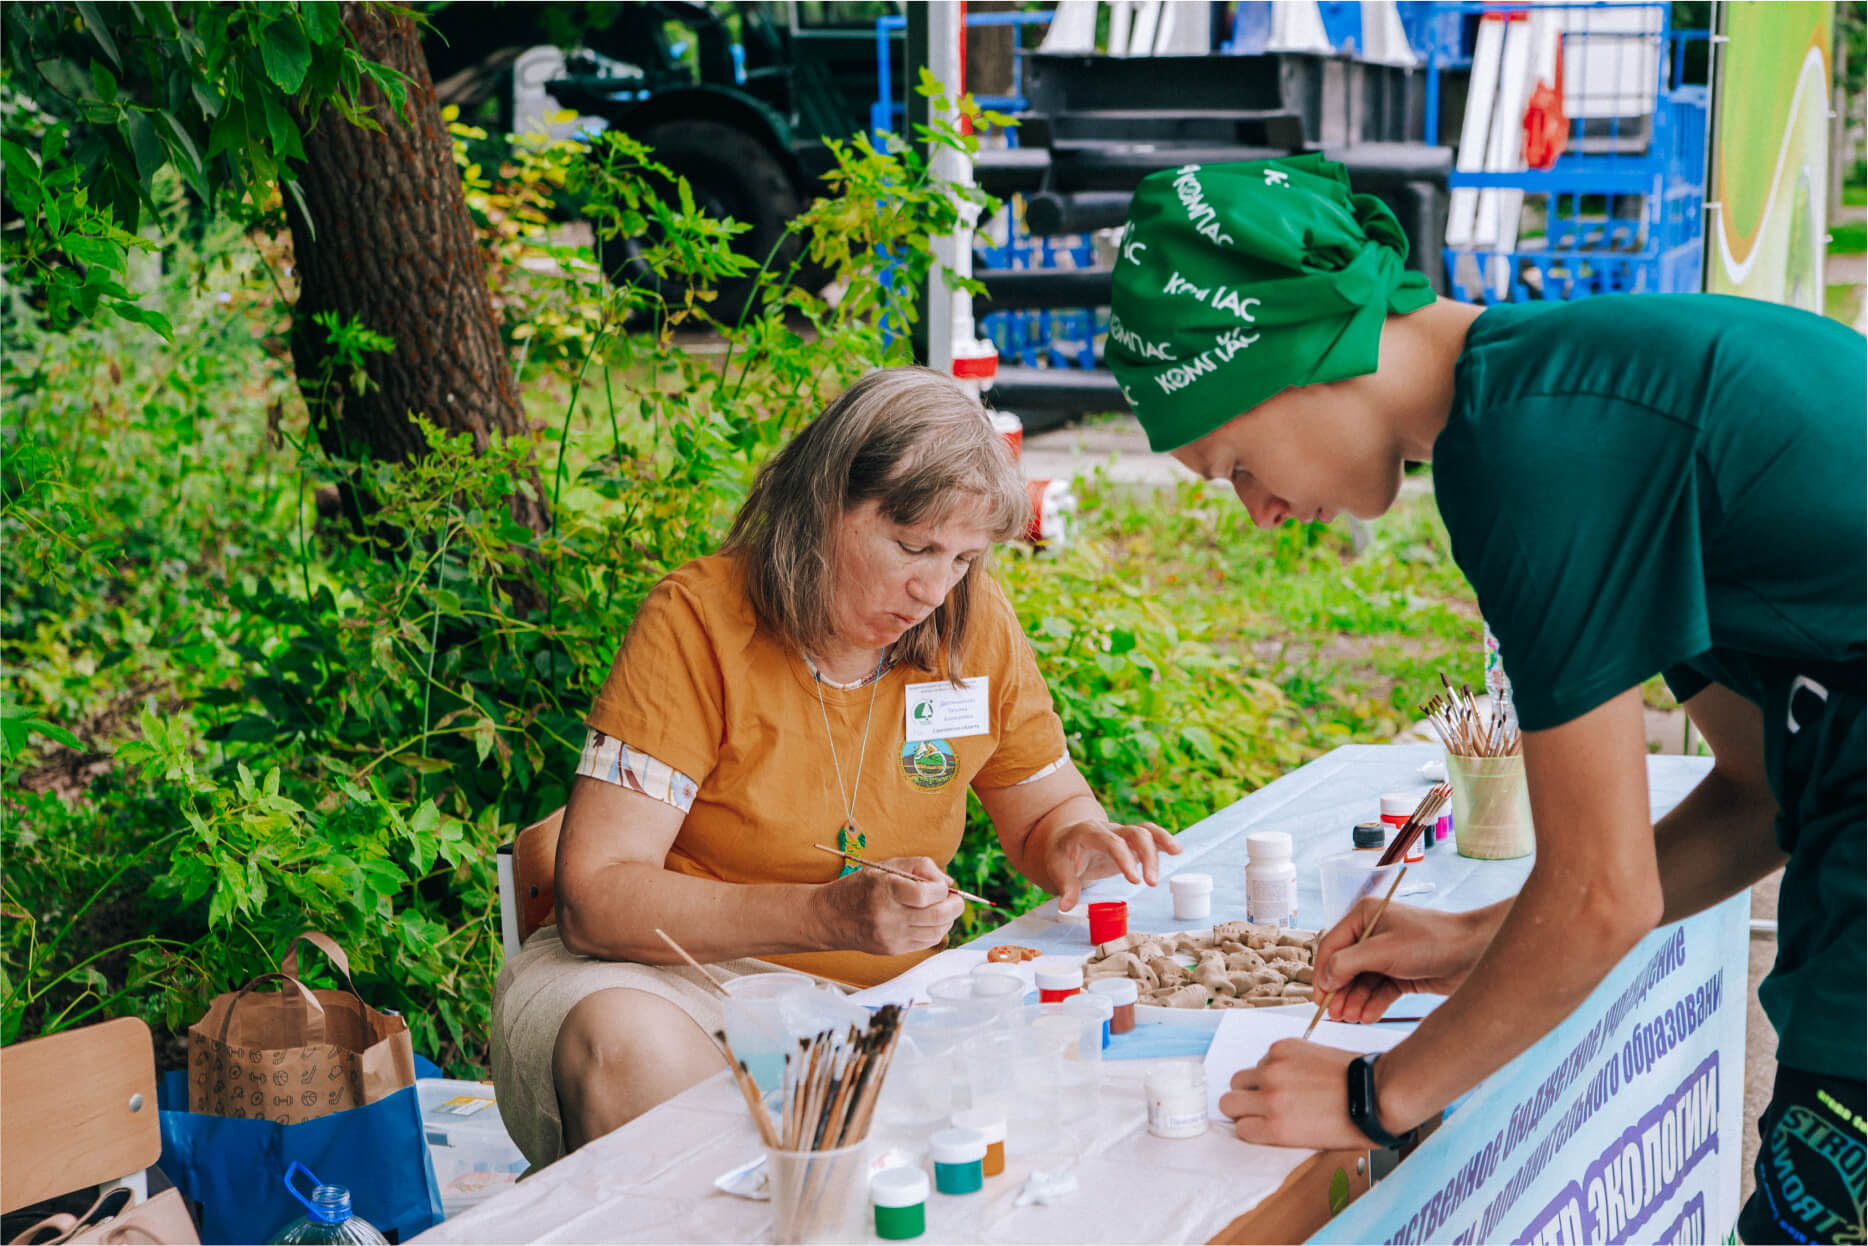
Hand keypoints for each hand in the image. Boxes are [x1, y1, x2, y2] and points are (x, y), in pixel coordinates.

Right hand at [818, 856, 963, 956]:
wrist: (831, 916)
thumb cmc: (860, 887)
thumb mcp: (887, 865)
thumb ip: (920, 867)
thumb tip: (949, 883)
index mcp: (886, 890)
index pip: (927, 894)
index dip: (942, 889)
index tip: (941, 886)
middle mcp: (889, 916)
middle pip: (937, 916)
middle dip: (955, 906)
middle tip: (956, 900)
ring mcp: (891, 936)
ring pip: (936, 932)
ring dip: (947, 920)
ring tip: (944, 910)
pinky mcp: (892, 950)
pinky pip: (925, 943)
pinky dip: (935, 931)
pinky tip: (931, 921)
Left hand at [1045, 818, 1180, 911]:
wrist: (1065, 840)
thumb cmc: (1062, 854)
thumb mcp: (1057, 867)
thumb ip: (1065, 885)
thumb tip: (1066, 906)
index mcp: (1088, 832)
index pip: (1110, 842)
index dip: (1124, 859)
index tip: (1134, 881)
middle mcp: (1108, 829)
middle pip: (1133, 833)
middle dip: (1146, 855)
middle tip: (1151, 883)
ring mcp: (1121, 833)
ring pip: (1145, 830)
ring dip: (1161, 841)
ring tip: (1177, 853)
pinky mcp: (1130, 841)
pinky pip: (1150, 835)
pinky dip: (1163, 839)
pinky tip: (1176, 850)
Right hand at [1219, 1040, 1369, 1149]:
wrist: (1376, 1092)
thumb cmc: (1351, 1123)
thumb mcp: (1309, 1143)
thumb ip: (1277, 1132)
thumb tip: (1258, 1122)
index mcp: (1275, 1128)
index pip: (1238, 1128)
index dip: (1250, 1126)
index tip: (1259, 1123)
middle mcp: (1269, 1097)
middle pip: (1227, 1101)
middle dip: (1241, 1105)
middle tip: (1260, 1105)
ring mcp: (1275, 1068)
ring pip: (1243, 1076)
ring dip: (1256, 1082)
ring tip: (1282, 1086)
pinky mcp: (1285, 1046)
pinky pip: (1265, 1056)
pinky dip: (1275, 1064)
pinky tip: (1298, 1071)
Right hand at [1311, 899, 1488, 1022]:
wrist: (1475, 952)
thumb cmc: (1432, 941)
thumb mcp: (1383, 950)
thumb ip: (1348, 963)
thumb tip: (1324, 980)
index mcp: (1364, 916)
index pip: (1331, 946)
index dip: (1323, 973)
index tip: (1319, 998)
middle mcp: (1373, 933)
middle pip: (1345, 967)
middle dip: (1340, 992)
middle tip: (1335, 1015)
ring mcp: (1387, 955)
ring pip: (1362, 982)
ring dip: (1355, 1001)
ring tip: (1351, 1019)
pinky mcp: (1402, 973)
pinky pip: (1379, 990)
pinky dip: (1372, 1004)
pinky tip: (1367, 1017)